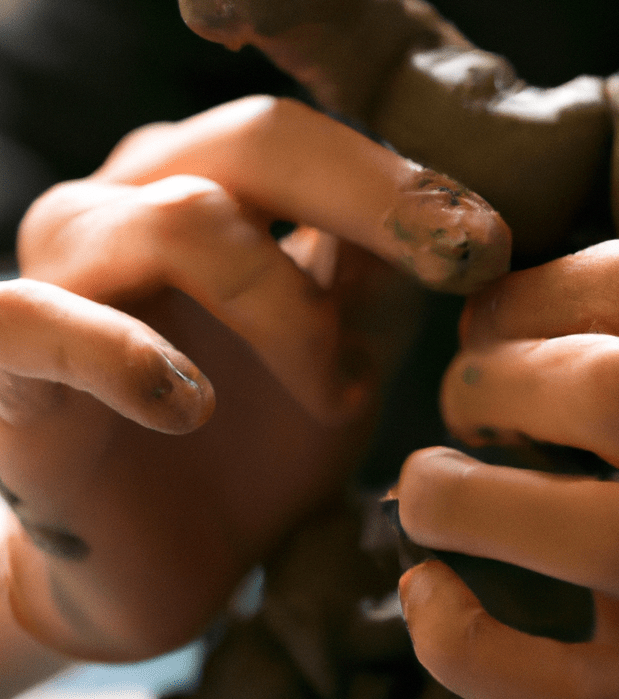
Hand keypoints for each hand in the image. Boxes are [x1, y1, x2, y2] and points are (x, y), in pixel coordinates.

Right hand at [2, 96, 509, 660]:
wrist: (159, 562)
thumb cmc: (258, 446)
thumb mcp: (347, 356)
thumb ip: (379, 281)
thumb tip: (447, 216)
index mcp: (213, 186)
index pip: (312, 137)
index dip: (405, 179)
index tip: (489, 244)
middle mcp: (135, 199)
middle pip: (255, 138)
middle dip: (373, 199)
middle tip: (454, 261)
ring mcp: (61, 268)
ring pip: (184, 221)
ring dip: (287, 311)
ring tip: (334, 398)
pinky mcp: (4, 354)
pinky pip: (41, 318)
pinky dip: (131, 356)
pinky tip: (188, 407)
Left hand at [392, 240, 618, 698]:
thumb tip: (476, 310)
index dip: (525, 294)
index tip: (485, 330)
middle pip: (614, 391)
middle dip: (494, 383)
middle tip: (462, 408)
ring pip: (604, 534)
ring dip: (469, 501)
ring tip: (424, 491)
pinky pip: (566, 687)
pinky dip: (466, 644)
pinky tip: (426, 594)